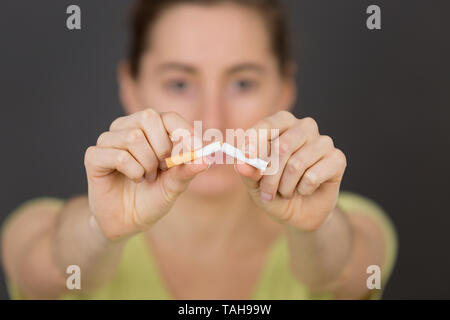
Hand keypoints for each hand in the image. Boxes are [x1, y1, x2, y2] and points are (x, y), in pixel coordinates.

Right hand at [84, 109, 208, 240]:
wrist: (127, 222)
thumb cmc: (152, 198)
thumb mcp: (175, 185)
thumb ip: (187, 170)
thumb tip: (206, 159)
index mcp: (151, 130)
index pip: (169, 117)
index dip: (184, 131)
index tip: (196, 149)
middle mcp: (128, 128)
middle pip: (149, 118)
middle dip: (163, 147)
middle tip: (163, 168)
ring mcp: (109, 140)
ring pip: (133, 137)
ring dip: (147, 164)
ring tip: (147, 177)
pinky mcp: (94, 156)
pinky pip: (119, 155)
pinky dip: (133, 171)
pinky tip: (133, 179)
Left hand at [235, 111, 346, 231]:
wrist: (299, 213)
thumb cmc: (274, 191)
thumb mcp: (254, 184)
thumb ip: (248, 172)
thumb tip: (242, 163)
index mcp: (281, 124)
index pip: (267, 125)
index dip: (255, 141)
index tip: (246, 157)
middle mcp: (304, 127)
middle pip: (282, 146)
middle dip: (269, 175)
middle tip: (266, 192)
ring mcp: (323, 142)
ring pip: (296, 164)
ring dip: (285, 186)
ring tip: (286, 191)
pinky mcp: (337, 159)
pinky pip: (313, 176)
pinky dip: (303, 190)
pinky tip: (306, 190)